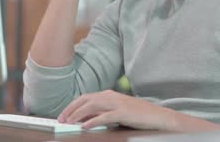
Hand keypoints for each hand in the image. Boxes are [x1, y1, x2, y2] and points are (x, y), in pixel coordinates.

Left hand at [57, 90, 173, 129]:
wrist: (158, 116)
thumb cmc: (138, 115)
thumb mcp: (116, 111)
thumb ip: (101, 113)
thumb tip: (83, 119)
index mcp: (108, 94)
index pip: (85, 97)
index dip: (72, 106)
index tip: (63, 115)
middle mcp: (111, 96)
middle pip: (85, 100)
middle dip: (71, 109)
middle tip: (61, 120)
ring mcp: (117, 103)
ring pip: (92, 107)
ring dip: (78, 115)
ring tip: (69, 123)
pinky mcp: (123, 113)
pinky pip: (104, 117)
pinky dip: (92, 121)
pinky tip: (84, 126)